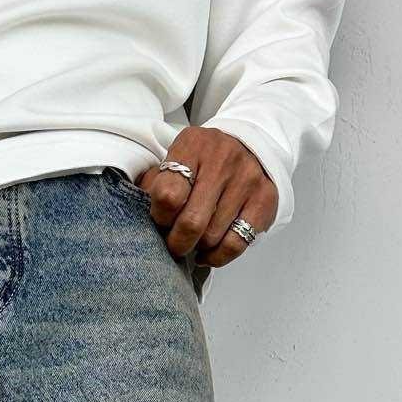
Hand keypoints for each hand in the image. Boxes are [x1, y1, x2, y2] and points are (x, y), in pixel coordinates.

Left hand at [140, 129, 278, 269]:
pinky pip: (235, 244)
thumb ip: (155, 182)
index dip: (160, 217)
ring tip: (193, 240)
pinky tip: (207, 252)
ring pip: (212, 237)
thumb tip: (136, 210)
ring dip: (197, 247)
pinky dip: (217, 257)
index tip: (161, 220)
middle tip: (173, 243)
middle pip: (191, 223)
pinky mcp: (265, 200)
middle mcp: (223, 160)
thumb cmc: (203, 160)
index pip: (168, 195)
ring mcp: (247, 180)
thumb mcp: (176, 159)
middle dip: (176, 242)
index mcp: (193, 146)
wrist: (249, 144)